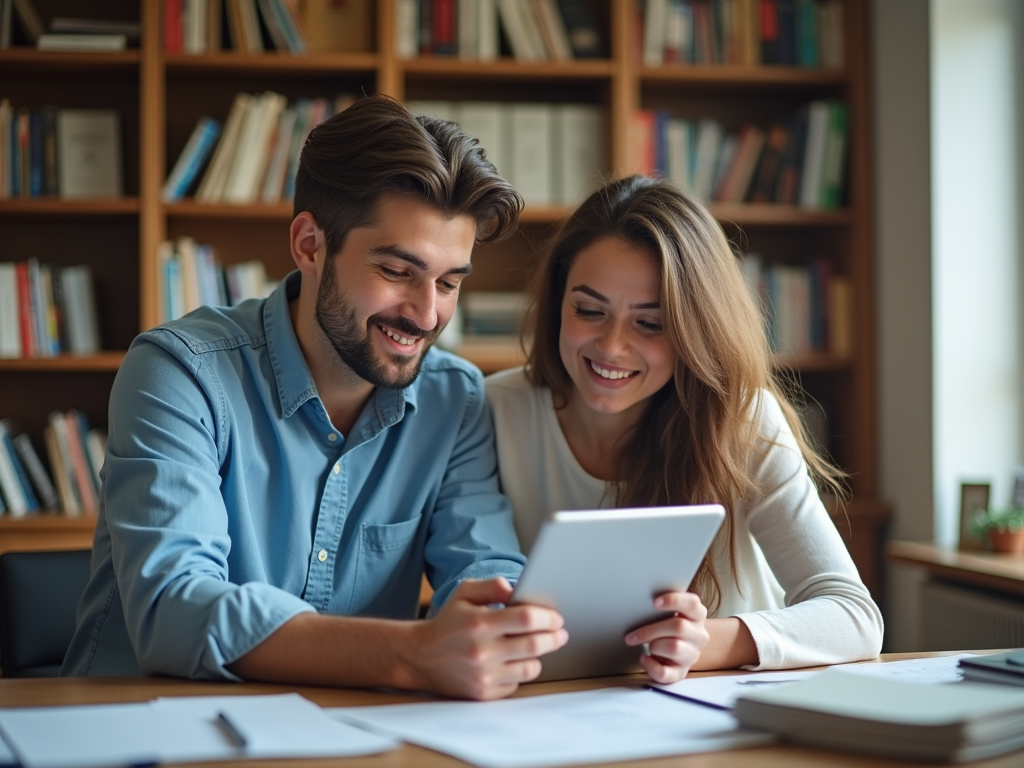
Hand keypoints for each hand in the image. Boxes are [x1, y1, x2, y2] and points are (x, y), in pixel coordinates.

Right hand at [406, 577, 567, 699]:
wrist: (419, 657)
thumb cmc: (447, 622)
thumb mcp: (464, 593)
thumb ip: (492, 586)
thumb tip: (517, 591)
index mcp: (479, 623)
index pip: (526, 618)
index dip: (547, 617)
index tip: (555, 617)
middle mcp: (482, 651)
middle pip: (534, 644)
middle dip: (554, 637)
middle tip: (560, 632)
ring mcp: (484, 675)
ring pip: (530, 667)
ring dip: (540, 655)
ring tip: (539, 645)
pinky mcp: (483, 693)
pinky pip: (516, 682)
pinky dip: (521, 671)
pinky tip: (515, 661)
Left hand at [624, 591, 708, 683]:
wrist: (677, 650)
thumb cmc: (668, 626)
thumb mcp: (670, 613)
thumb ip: (662, 606)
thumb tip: (640, 602)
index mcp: (697, 616)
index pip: (692, 604)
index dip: (674, 601)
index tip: (654, 602)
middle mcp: (699, 635)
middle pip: (679, 627)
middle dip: (651, 629)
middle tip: (631, 634)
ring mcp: (692, 655)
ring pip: (674, 648)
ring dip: (654, 645)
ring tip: (646, 646)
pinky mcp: (682, 672)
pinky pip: (666, 672)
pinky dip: (651, 666)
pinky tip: (644, 659)